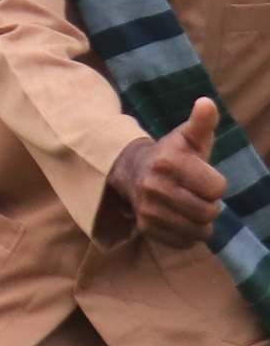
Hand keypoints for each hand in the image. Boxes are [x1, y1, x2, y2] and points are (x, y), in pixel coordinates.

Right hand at [118, 99, 231, 249]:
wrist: (129, 171)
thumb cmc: (171, 154)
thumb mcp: (187, 137)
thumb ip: (202, 122)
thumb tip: (207, 103)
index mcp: (167, 163)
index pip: (216, 189)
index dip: (215, 184)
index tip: (203, 177)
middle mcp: (153, 187)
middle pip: (208, 212)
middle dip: (211, 205)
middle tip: (200, 195)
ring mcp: (148, 210)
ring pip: (198, 231)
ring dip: (201, 222)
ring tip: (192, 208)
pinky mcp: (146, 228)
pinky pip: (183, 242)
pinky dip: (188, 234)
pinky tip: (180, 219)